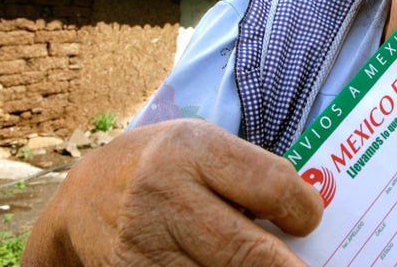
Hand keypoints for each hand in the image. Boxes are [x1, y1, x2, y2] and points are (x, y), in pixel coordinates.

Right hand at [21, 119, 322, 265]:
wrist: (87, 199)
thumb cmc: (163, 165)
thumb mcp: (202, 146)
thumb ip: (249, 174)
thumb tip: (306, 219)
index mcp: (191, 150)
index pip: (270, 185)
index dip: (302, 209)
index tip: (310, 220)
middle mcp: (164, 195)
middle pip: (246, 250)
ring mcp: (144, 246)